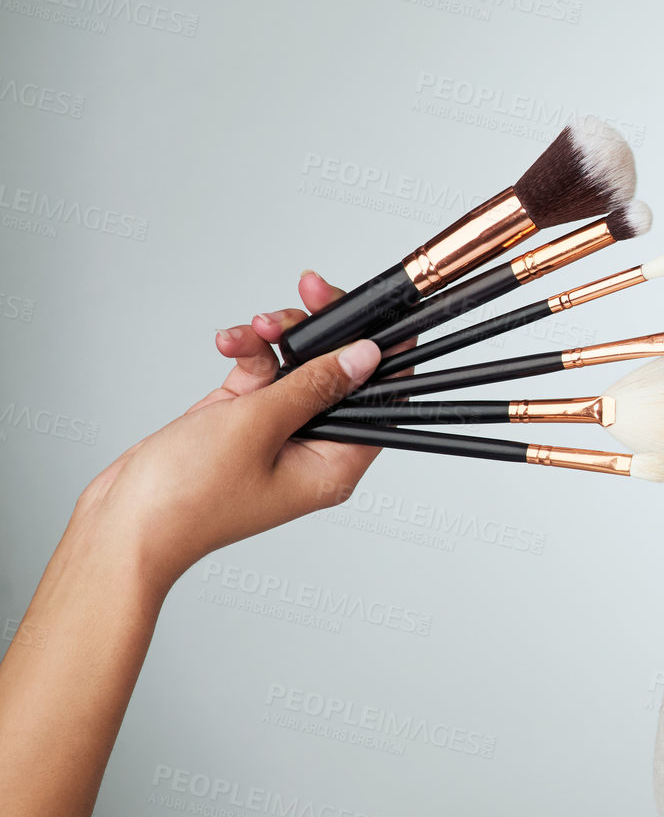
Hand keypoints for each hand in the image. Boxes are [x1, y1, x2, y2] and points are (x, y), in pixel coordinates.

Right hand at [66, 270, 418, 594]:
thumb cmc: (187, 498)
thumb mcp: (258, 427)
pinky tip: (228, 343)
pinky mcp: (242, 420)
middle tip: (308, 294)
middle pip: (338, 374)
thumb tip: (365, 357)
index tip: (378, 313)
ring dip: (276, 337)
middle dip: (320, 331)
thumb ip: (313, 385)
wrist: (123, 523)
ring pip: (296, 365)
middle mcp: (312, 448)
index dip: (387, 355)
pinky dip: (247, 351)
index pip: (382, 401)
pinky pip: (260, 372)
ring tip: (251, 329)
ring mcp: (276, 433)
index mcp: (335, 465)